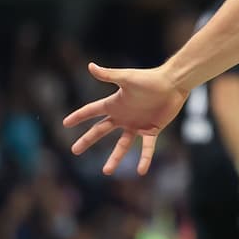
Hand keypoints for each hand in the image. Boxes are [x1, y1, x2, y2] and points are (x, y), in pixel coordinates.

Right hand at [64, 63, 187, 174]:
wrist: (173, 83)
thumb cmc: (150, 79)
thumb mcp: (126, 78)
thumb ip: (109, 75)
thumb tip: (90, 66)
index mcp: (114, 104)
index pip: (91, 111)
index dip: (79, 116)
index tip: (65, 123)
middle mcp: (123, 116)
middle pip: (101, 130)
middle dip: (87, 140)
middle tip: (74, 150)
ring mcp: (137, 124)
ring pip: (123, 145)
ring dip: (115, 158)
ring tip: (106, 172)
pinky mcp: (152, 130)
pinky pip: (147, 147)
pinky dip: (144, 158)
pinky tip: (141, 171)